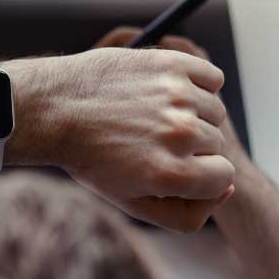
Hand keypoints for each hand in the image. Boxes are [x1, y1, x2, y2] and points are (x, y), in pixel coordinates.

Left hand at [49, 27, 234, 231]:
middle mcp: (178, 135)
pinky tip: (163, 92)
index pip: (225, 177)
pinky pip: (210, 77)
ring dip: (191, 113)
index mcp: (171, 175)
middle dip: (191, 144)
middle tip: (149, 138)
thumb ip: (186, 214)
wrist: (53, 108)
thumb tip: (225, 189)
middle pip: (216, 143)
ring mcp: (177, 96)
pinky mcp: (171, 64)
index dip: (199, 174)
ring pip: (213, 110)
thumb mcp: (131, 203)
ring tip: (150, 114)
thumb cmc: (90, 157)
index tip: (173, 165)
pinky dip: (195, 83)